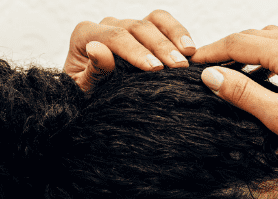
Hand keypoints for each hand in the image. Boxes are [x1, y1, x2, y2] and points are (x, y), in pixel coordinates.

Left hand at [64, 10, 196, 91]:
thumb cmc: (90, 96)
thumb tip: (97, 49)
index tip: (155, 69)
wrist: (97, 98)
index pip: (114, 37)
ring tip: (189, 55)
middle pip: (136, 28)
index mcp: (87, 35)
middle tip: (178, 67)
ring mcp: (128, 26)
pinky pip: (163, 22)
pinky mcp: (146, 29)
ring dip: (174, 37)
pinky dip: (178, 32)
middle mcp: (107, 25)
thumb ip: (93, 71)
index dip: (136, 51)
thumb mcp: (86, 90)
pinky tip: (191, 49)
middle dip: (160, 47)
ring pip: (153, 21)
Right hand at [192, 27, 277, 170]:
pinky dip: (266, 58)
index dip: (210, 53)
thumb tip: (210, 75)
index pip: (239, 41)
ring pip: (270, 40)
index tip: (188, 67)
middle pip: (253, 36)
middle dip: (226, 50)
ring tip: (226, 74)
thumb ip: (243, 93)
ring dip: (246, 53)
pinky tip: (258, 78)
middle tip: (201, 71)